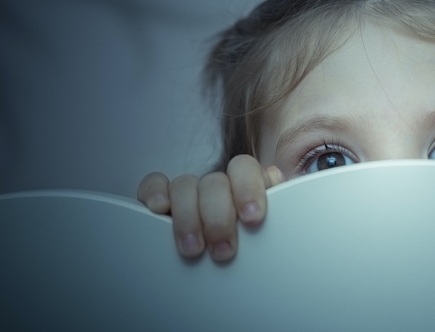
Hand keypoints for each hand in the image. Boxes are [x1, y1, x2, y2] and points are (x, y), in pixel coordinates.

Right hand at [136, 155, 284, 261]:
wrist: (229, 267)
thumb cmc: (253, 247)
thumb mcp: (270, 233)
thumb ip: (278, 213)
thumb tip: (280, 187)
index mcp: (246, 184)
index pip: (245, 169)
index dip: (248, 189)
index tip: (252, 218)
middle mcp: (218, 185)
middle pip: (214, 182)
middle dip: (218, 217)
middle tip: (224, 250)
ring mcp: (190, 191)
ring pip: (185, 185)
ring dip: (189, 217)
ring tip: (194, 249)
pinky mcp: (162, 200)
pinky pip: (154, 184)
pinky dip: (154, 192)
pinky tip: (159, 209)